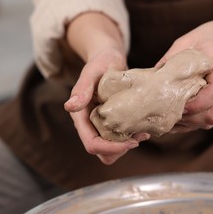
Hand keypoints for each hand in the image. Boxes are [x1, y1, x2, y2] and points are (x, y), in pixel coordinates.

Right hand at [63, 12, 149, 164]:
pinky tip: (143, 128)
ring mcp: (101, 125)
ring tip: (143, 132)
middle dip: (120, 149)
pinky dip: (131, 138)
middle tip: (140, 136)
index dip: (110, 148)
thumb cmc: (101, 62)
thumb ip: (82, 89)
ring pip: (111, 150)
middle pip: (102, 152)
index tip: (132, 142)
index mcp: (81, 116)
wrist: (109, 60)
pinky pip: (119, 140)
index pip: (92, 144)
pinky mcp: (112, 123)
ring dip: (126, 146)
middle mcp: (89, 124)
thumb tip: (69, 107)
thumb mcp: (92, 72)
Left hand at [157, 4, 212, 132]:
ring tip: (175, 114)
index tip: (178, 102)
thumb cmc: (210, 37)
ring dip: (193, 121)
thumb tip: (152, 77)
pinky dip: (197, 119)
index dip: (196, 104)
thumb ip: (172, 58)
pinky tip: (183, 115)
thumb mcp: (188, 40)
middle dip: (191, 118)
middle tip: (172, 112)